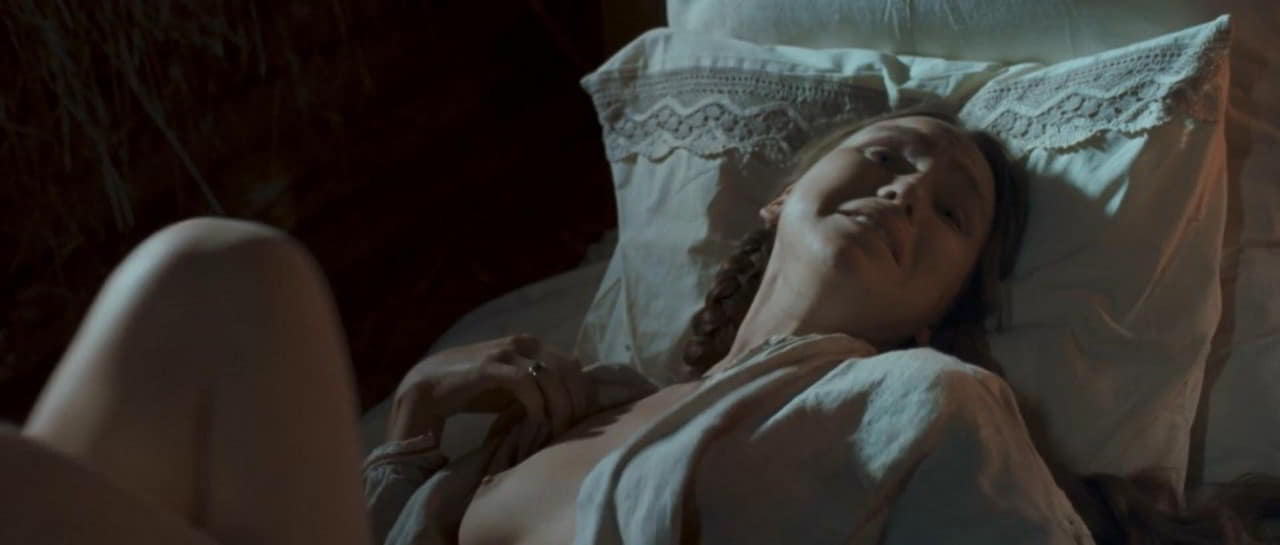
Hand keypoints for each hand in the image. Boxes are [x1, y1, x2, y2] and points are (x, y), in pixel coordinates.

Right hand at [387, 334, 593, 446]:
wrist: (427, 389)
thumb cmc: (473, 392)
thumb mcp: (513, 390)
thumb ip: (539, 390)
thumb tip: (571, 405)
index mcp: (532, 345)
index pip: (574, 365)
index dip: (583, 394)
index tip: (583, 421)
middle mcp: (523, 343)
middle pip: (569, 370)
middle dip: (576, 402)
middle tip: (573, 430)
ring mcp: (506, 352)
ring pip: (552, 375)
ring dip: (560, 406)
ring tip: (557, 430)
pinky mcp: (489, 366)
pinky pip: (526, 382)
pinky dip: (537, 404)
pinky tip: (537, 421)